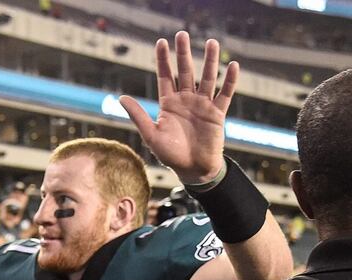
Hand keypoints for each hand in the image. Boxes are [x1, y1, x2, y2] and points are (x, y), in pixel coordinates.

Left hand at [119, 31, 238, 182]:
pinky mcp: (217, 114)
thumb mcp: (151, 135)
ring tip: (211, 42)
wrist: (193, 170)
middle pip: (185, 72)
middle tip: (182, 34)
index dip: (163, 60)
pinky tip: (232, 66)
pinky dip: (229, 81)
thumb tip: (121, 98)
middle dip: (183, 54)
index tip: (161, 42)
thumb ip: (138, 115)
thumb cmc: (170, 155)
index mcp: (168, 104)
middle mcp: (186, 101)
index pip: (165, 77)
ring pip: (207, 78)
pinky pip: (225, 94)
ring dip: (210, 61)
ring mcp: (202, 106)